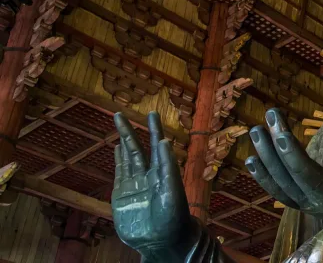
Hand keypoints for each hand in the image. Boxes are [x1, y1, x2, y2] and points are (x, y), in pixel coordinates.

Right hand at [112, 112, 195, 257]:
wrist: (162, 241)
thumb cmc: (173, 217)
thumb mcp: (172, 190)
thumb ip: (168, 166)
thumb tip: (164, 141)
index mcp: (162, 172)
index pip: (156, 145)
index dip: (154, 129)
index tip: (151, 113)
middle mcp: (147, 175)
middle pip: (136, 148)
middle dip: (128, 131)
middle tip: (119, 113)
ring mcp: (133, 184)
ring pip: (126, 158)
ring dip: (122, 142)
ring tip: (119, 125)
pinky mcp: (122, 196)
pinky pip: (119, 174)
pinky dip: (117, 161)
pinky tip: (116, 149)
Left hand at [245, 108, 322, 219]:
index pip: (309, 174)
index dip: (291, 153)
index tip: (278, 129)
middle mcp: (322, 205)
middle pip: (289, 179)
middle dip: (273, 149)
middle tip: (264, 120)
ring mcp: (313, 206)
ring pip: (281, 187)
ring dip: (265, 160)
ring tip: (255, 132)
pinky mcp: (310, 201)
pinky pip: (282, 191)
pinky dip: (266, 176)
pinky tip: (252, 159)